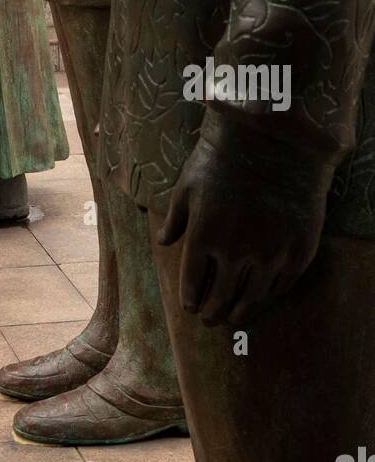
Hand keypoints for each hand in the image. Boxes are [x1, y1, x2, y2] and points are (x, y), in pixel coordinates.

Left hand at [158, 123, 330, 327]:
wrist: (275, 141)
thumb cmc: (222, 157)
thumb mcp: (187, 184)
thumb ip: (175, 217)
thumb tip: (163, 241)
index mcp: (203, 236)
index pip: (193, 283)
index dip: (191, 299)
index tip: (191, 306)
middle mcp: (235, 252)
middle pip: (220, 298)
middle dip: (211, 313)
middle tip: (209, 320)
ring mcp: (269, 255)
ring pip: (251, 300)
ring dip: (239, 313)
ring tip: (233, 319)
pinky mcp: (297, 252)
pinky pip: (280, 287)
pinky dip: (268, 298)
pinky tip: (261, 299)